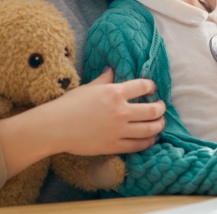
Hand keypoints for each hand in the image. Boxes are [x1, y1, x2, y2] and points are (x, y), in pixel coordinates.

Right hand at [41, 68, 165, 155]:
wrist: (55, 127)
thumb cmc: (68, 105)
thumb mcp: (88, 87)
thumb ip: (104, 80)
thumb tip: (111, 69)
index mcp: (115, 92)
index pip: (143, 87)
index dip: (151, 86)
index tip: (152, 89)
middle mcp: (121, 111)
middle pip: (153, 110)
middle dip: (161, 108)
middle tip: (161, 107)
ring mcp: (119, 130)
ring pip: (150, 129)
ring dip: (159, 125)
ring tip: (160, 123)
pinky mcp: (115, 146)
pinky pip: (138, 145)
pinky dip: (148, 142)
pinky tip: (151, 139)